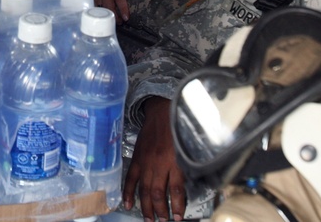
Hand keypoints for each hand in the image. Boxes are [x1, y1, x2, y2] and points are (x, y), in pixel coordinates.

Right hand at [86, 0, 150, 22]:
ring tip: (113, 23)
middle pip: (109, 6)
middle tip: (120, 22)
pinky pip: (95, 8)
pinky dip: (99, 14)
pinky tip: (103, 19)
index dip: (123, 8)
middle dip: (114, 16)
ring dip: (107, 17)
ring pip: (101, 9)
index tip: (126, 17)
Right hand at [123, 97, 186, 220]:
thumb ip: (188, 165)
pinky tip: (128, 204)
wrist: (161, 111)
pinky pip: (131, 178)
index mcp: (174, 160)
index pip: (176, 189)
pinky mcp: (137, 158)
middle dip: (160, 210)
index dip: (177, 206)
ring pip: (144, 189)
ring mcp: (146, 161)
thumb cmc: (178, 128)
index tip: (178, 217)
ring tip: (149, 219)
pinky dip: (128, 192)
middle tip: (163, 221)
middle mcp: (159, 163)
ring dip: (146, 206)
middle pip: (158, 192)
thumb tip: (191, 183)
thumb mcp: (188, 146)